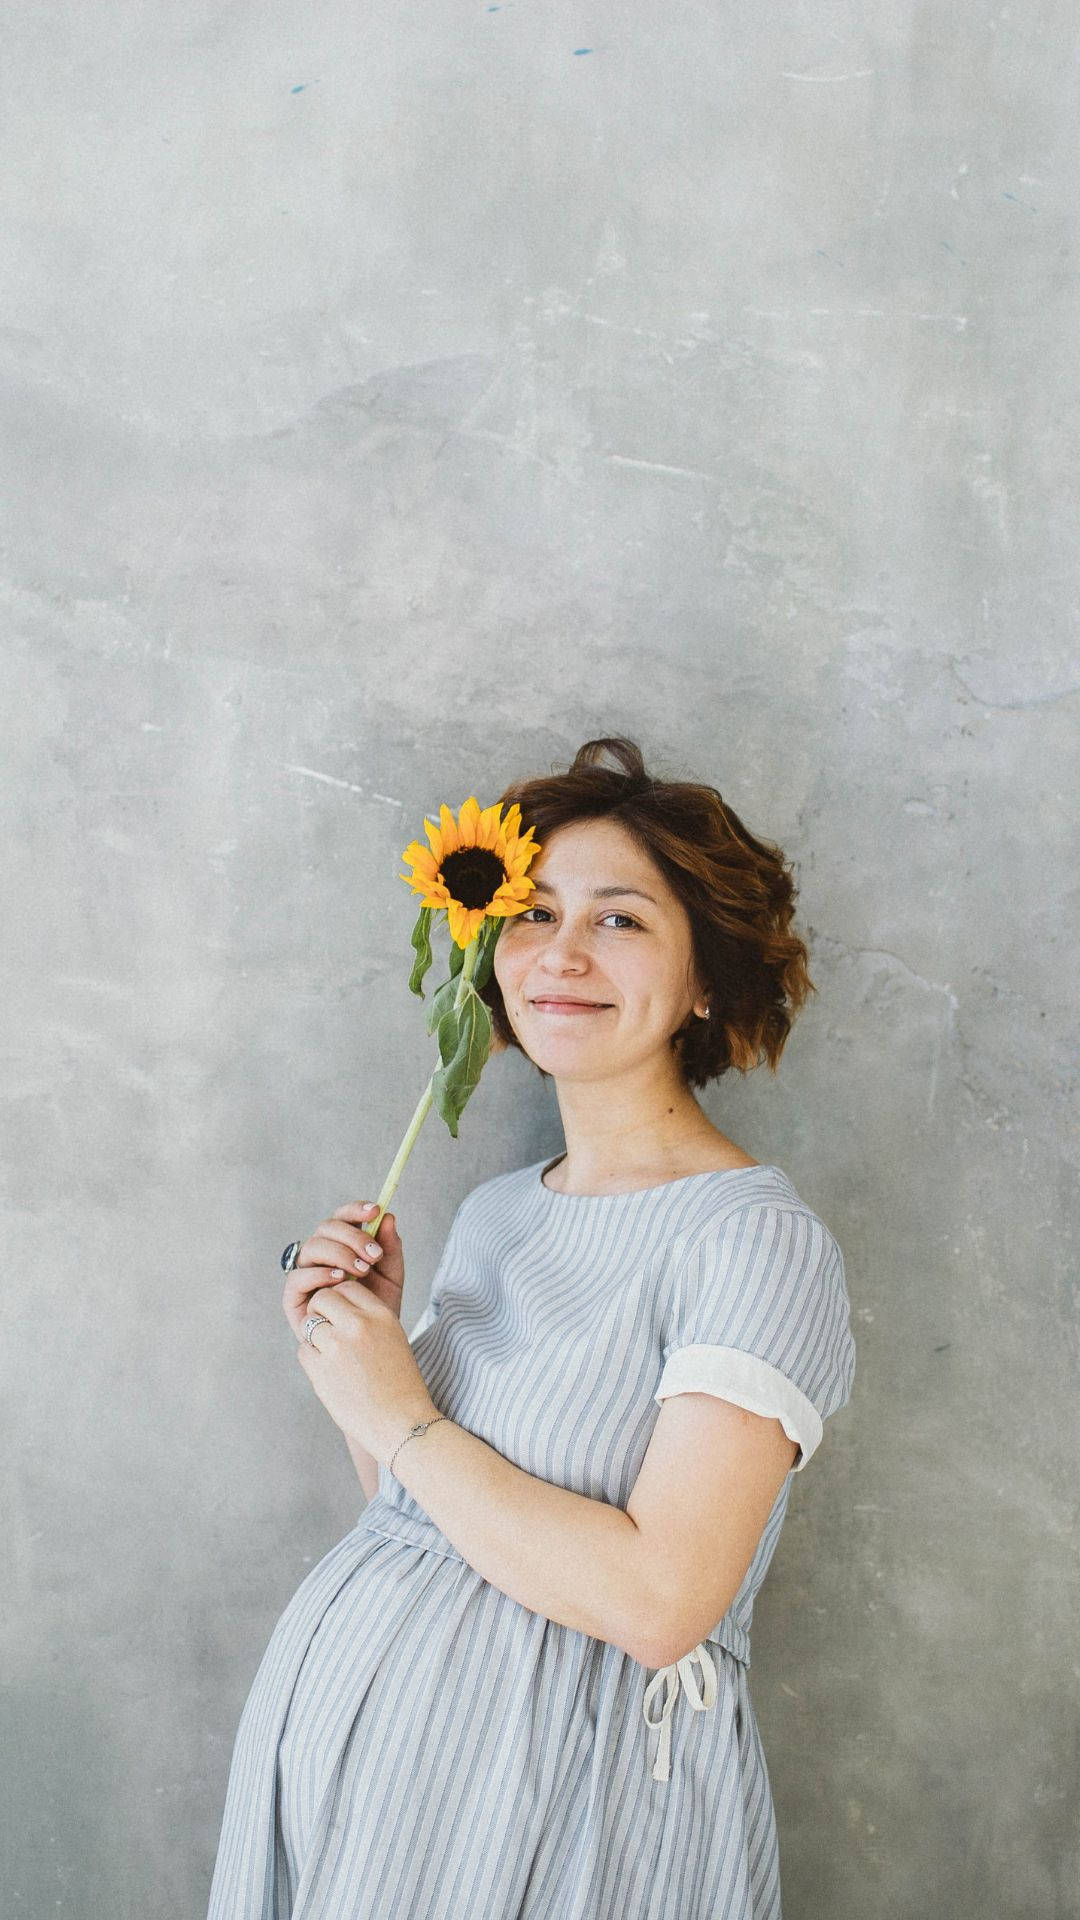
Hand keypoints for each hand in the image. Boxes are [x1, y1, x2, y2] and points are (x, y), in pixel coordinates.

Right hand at [282, 1201, 405, 1334]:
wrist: (370, 1346)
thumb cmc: (376, 1309)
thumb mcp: (391, 1277)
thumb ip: (390, 1249)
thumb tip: (388, 1218)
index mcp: (342, 1244)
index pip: (342, 1217)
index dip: (355, 1209)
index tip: (375, 1210)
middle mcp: (321, 1255)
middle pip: (327, 1227)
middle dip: (353, 1236)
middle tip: (374, 1254)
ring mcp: (306, 1273)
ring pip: (313, 1246)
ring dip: (340, 1253)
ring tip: (362, 1270)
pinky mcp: (294, 1297)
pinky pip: (298, 1277)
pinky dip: (318, 1274)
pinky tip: (339, 1279)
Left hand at [295, 1277, 438, 1464]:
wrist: (402, 1424)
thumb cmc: (400, 1386)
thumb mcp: (394, 1340)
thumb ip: (368, 1320)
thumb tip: (337, 1306)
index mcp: (381, 1315)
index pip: (348, 1287)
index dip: (341, 1301)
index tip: (342, 1316)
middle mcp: (358, 1325)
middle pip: (322, 1298)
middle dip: (321, 1311)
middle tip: (329, 1331)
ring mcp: (337, 1347)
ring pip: (309, 1323)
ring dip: (314, 1337)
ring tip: (331, 1356)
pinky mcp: (320, 1370)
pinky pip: (303, 1351)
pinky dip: (311, 1360)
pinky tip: (330, 1374)